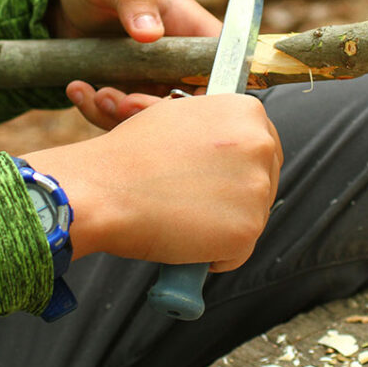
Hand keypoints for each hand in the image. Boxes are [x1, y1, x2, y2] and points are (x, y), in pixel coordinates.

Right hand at [23, 94, 281, 272]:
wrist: (103, 189)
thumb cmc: (129, 155)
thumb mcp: (179, 117)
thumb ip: (214, 127)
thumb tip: (227, 146)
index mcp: (247, 112)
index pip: (263, 147)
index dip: (237, 168)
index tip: (218, 180)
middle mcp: (261, 145)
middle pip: (264, 182)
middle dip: (235, 197)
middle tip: (195, 203)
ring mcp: (257, 188)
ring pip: (250, 218)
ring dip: (220, 225)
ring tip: (179, 216)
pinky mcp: (248, 230)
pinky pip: (237, 253)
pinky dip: (213, 255)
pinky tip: (182, 237)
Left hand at [51, 0, 221, 128]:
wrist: (62, 7)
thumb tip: (151, 32)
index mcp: (194, 32)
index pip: (224, 72)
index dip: (207, 96)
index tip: (168, 100)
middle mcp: (182, 65)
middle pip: (191, 107)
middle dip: (154, 112)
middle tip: (122, 103)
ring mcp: (157, 86)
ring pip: (155, 122)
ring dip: (122, 117)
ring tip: (96, 94)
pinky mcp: (130, 100)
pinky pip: (123, 122)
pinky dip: (100, 113)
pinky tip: (78, 90)